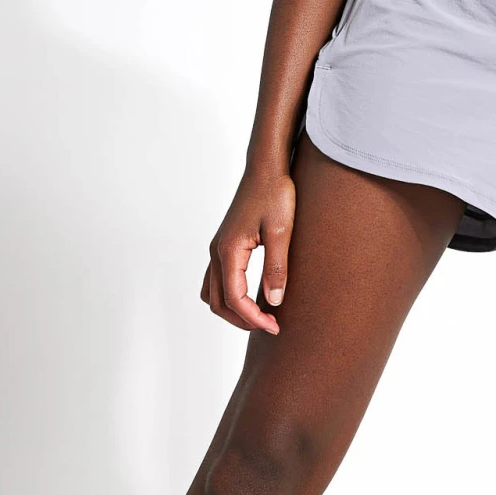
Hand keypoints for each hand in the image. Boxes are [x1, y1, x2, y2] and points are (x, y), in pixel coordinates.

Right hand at [200, 166, 296, 332]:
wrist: (266, 169)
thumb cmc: (275, 194)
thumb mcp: (282, 231)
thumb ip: (277, 268)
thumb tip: (274, 302)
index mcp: (229, 250)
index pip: (234, 298)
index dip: (253, 318)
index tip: (275, 326)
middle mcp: (217, 251)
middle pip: (218, 302)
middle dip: (243, 320)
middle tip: (272, 325)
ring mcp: (217, 248)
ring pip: (213, 294)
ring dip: (233, 310)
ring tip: (260, 316)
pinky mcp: (223, 245)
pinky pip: (216, 280)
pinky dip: (229, 296)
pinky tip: (251, 296)